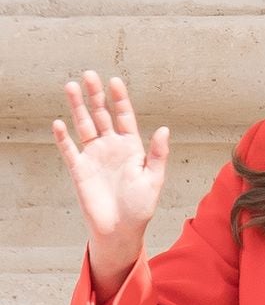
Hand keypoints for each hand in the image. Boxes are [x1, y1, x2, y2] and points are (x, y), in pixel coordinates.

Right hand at [53, 71, 168, 290]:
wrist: (121, 229)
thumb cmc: (141, 205)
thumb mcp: (154, 178)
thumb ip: (157, 154)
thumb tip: (164, 129)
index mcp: (132, 147)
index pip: (124, 117)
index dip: (119, 99)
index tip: (115, 81)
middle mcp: (111, 147)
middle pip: (101, 115)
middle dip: (95, 96)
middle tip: (88, 74)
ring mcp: (94, 157)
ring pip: (84, 126)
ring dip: (77, 108)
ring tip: (70, 86)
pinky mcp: (80, 170)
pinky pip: (69, 150)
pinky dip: (64, 137)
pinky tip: (59, 123)